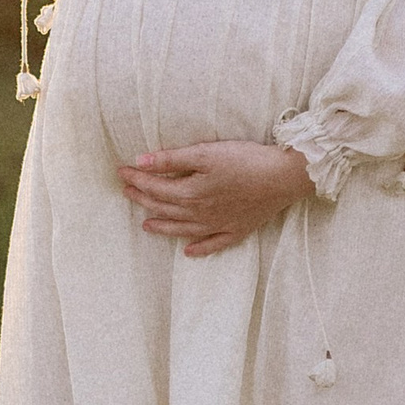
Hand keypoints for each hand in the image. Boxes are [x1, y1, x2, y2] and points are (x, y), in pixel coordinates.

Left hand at [118, 140, 313, 257]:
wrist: (283, 177)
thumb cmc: (245, 161)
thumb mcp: (205, 153)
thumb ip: (172, 160)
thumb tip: (141, 162)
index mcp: (190, 193)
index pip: (155, 187)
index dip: (136, 178)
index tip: (121, 171)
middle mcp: (200, 213)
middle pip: (165, 208)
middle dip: (143, 199)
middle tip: (127, 192)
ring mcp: (218, 225)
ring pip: (182, 229)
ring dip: (162, 227)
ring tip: (146, 225)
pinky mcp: (237, 230)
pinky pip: (213, 244)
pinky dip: (199, 248)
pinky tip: (189, 252)